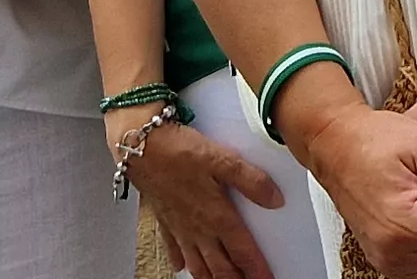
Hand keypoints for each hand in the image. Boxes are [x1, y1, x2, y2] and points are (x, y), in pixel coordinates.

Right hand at [130, 117, 285, 278]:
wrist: (140, 149)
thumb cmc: (179, 153)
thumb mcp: (223, 159)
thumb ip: (252, 181)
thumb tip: (276, 199)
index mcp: (218, 217)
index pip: (243, 252)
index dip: (257, 270)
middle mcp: (199, 229)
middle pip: (221, 267)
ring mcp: (180, 228)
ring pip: (198, 265)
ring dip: (211, 278)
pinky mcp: (164, 221)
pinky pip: (173, 249)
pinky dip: (181, 262)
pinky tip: (182, 266)